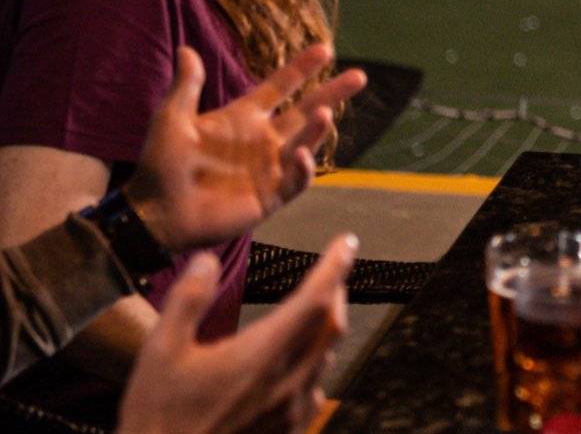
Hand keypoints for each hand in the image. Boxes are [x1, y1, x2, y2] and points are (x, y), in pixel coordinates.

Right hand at [118, 235, 355, 433]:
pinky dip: (314, 364)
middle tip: (331, 272)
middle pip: (331, 326)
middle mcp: (286, 382)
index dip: (334, 266)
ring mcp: (291, 411)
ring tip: (315, 310)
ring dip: (325, 328)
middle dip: (334, 292)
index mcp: (261, 355)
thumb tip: (207, 260)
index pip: (314, 299)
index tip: (346, 242)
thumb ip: (188, 300)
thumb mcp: (159, 352)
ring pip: (325, 357)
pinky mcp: (287, 431)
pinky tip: (298, 363)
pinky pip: (316, 389)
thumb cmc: (159, 417)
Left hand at [124, 45, 366, 252]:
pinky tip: (301, 154)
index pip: (279, 87)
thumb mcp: (171, 119)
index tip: (324, 49)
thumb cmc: (161, 166)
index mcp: (243, 118)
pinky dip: (303, 168)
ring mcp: (269, 168)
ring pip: (306, 143)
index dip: (301, 69)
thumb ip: (186, 87)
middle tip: (360, 76)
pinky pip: (297, 180)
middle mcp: (263, 140)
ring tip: (325, 114)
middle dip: (332, 93)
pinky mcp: (271, 196)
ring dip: (318, 129)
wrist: (155, 214)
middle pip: (306, 111)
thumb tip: (186, 49)